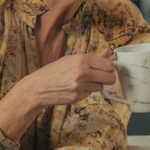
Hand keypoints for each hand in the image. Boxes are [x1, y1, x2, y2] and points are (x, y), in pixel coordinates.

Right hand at [0, 49, 115, 140]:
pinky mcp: (78, 97)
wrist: (39, 87)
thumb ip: (94, 57)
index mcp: (82, 60)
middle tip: (101, 77)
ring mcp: (80, 86)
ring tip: (82, 81)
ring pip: (100, 87)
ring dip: (95, 85)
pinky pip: (90, 94)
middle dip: (108, 78)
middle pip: (110, 78)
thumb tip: (109, 52)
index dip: (110, 67)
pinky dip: (85, 91)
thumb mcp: (72, 59)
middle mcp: (82, 72)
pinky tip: (75, 88)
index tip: (106, 68)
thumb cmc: (54, 71)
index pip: (109, 65)